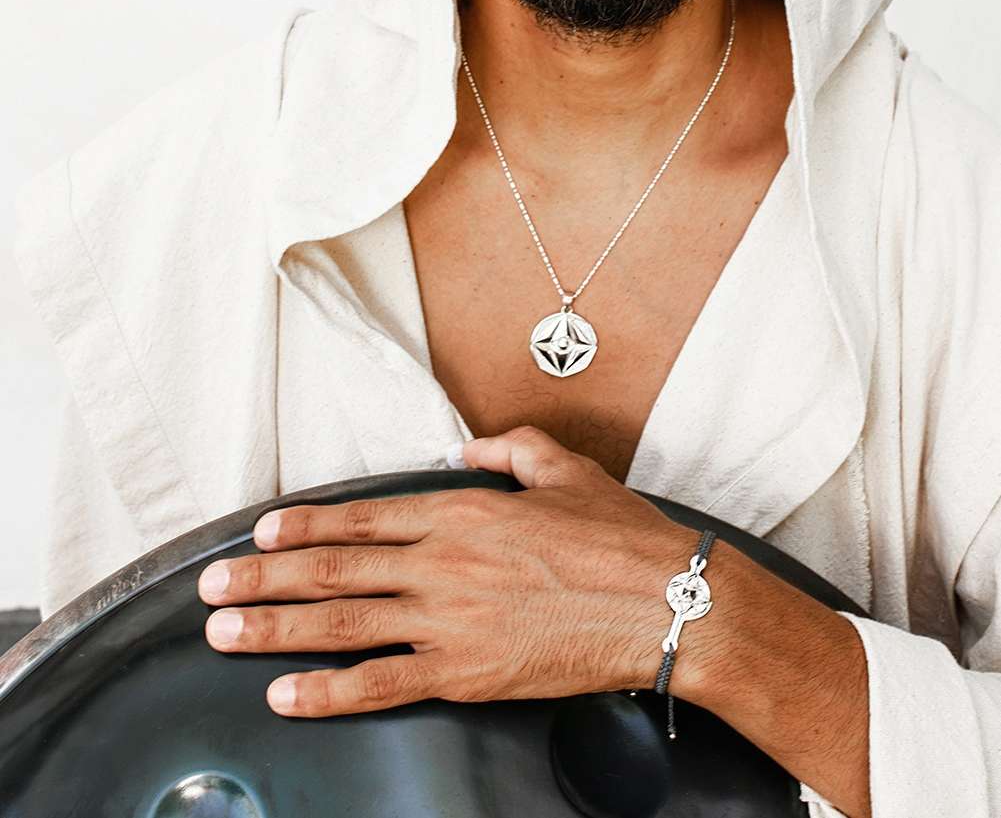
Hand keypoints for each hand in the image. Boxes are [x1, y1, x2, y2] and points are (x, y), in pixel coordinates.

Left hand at [197, 425, 711, 717]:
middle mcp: (442, 563)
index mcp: (462, 512)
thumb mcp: (565, 469)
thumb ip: (509, 448)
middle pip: (335, 570)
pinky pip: (383, 683)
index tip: (262, 533)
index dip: (304, 526)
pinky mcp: (467, 673)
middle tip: (212, 587)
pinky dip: (329, 692)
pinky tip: (287, 695)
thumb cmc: (619, 536)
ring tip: (223, 632)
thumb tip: (469, 447)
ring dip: (275, 628)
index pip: (363, 517)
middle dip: (264, 579)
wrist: (668, 602)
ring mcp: (450, 621)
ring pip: (343, 624)